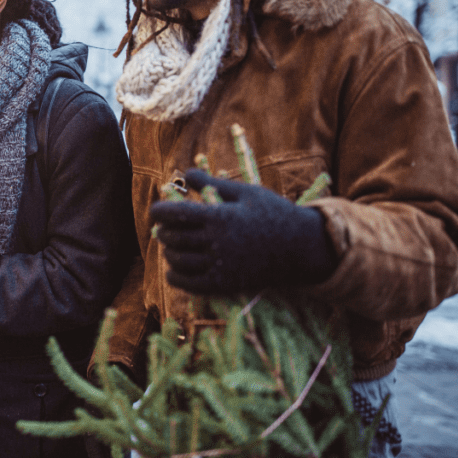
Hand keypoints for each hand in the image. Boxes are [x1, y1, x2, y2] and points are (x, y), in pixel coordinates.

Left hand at [150, 169, 336, 294]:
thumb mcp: (245, 192)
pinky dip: (175, 277)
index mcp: (219, 216)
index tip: (156, 211)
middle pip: (172, 237)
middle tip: (165, 227)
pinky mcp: (225, 284)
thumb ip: (212, 183)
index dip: (158, 212)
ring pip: (177, 261)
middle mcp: (216, 242)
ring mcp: (220, 266)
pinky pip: (189, 284)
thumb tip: (185, 173)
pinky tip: (174, 269)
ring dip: (169, 252)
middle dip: (163, 231)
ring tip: (172, 245)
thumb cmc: (273, 213)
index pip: (173, 214)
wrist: (301, 247)